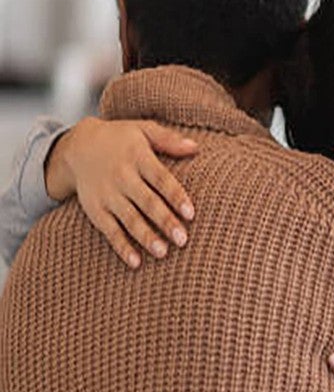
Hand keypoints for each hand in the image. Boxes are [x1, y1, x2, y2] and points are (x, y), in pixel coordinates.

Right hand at [45, 116, 198, 268]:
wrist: (77, 146)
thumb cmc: (121, 139)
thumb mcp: (143, 129)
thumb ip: (168, 139)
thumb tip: (196, 147)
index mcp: (137, 157)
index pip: (160, 178)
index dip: (175, 196)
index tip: (190, 213)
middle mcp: (121, 177)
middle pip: (146, 202)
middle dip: (164, 221)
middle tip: (182, 239)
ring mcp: (107, 195)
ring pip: (129, 219)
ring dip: (146, 237)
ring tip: (163, 253)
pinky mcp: (95, 209)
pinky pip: (109, 230)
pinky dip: (122, 246)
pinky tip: (136, 262)